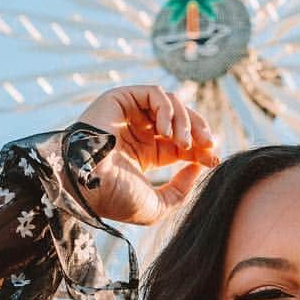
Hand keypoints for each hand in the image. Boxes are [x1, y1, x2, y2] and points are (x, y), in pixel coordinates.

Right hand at [75, 85, 218, 225]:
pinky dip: (167, 109)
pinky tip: (165, 131)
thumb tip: (198, 167)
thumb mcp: (157, 206)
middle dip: (199, 130)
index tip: (213, 160)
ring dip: (185, 121)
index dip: (201, 149)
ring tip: (184, 142)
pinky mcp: (121, 98)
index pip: (182, 144)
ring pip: (171, 103)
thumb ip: (180, 191)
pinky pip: (155, 93)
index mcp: (145, 154)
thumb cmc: (116, 198)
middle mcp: (137, 132)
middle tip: (208, 145)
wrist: (87, 184)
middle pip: (180, 120)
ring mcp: (129, 114)